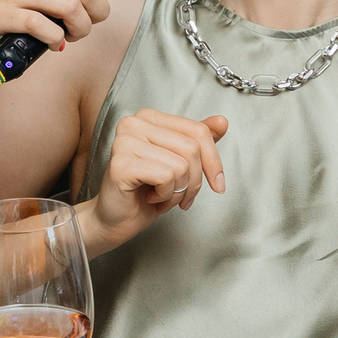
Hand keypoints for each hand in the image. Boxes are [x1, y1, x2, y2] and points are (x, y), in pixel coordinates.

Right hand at [86, 108, 228, 253]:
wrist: (116, 220)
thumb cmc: (145, 191)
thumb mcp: (179, 163)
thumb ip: (198, 140)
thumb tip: (221, 121)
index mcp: (149, 117)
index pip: (197, 130)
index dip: (214, 161)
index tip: (218, 184)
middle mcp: (134, 123)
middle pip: (192, 148)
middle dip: (194, 181)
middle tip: (181, 197)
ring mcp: (124, 141)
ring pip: (180, 165)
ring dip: (177, 192)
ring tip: (161, 197)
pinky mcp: (121, 164)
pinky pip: (165, 177)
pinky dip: (165, 196)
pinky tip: (150, 198)